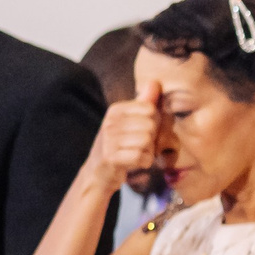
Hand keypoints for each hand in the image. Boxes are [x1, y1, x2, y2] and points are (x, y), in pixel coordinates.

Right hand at [85, 79, 167, 194]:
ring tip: (135, 153)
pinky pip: (143, 157)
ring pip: (148, 142)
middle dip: (152, 139)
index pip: (151, 109)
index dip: (155, 124)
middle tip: (139, 146)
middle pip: (152, 125)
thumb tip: (155, 82)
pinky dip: (143, 162)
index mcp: (116, 110)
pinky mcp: (111, 157)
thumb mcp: (130, 122)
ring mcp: (109, 139)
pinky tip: (132, 163)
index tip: (142, 132)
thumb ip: (145, 103)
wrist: (98, 173)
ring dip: (148, 152)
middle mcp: (110, 121)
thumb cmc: (120, 146)